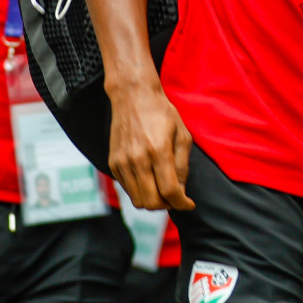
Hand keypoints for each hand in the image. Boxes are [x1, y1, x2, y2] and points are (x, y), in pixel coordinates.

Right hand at [108, 77, 194, 210]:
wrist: (133, 97)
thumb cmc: (161, 113)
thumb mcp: (182, 135)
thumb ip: (182, 165)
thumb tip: (181, 191)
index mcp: (158, 150)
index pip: (169, 191)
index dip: (181, 203)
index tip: (189, 204)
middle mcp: (137, 159)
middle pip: (152, 202)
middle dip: (167, 205)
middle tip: (176, 197)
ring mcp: (122, 162)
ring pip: (137, 200)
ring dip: (153, 201)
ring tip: (163, 190)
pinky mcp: (113, 163)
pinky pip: (127, 189)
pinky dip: (140, 191)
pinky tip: (149, 178)